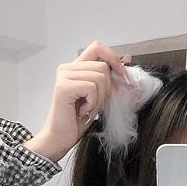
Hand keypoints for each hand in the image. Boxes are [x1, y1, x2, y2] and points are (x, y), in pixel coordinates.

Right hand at [23, 40, 132, 163]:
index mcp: (75, 67)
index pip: (98, 47)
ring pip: (100, 77)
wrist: (60, 138)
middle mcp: (68, 68)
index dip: (113, 58)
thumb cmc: (78, 120)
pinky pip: (92, 88)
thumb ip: (106, 81)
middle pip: (103, 66)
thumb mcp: (97, 97)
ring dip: (99, 99)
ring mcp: (64, 75)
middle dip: (107, 89)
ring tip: (88, 109)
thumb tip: (126, 68)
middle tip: (95, 104)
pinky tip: (82, 111)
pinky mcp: (64, 86)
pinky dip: (93, 103)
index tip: (122, 76)